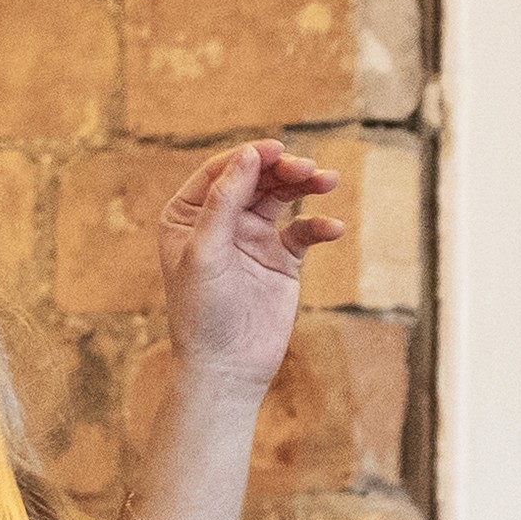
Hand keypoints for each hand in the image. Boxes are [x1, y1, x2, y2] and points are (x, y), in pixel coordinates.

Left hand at [158, 137, 341, 410]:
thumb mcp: (206, 251)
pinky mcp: (280, 261)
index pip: (220, 172)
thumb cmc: (202, 314)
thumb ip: (225, 201)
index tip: (277, 151)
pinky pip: (303, 232)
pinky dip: (319, 226)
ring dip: (305, 186)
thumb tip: (248, 155)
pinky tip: (332, 229)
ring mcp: (252, 239)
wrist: (226, 368)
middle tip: (307, 170)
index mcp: (188, 215)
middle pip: (255, 179)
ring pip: (281, 198)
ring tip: (327, 181)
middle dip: (282, 170)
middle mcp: (220, 222)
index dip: (249, 157)